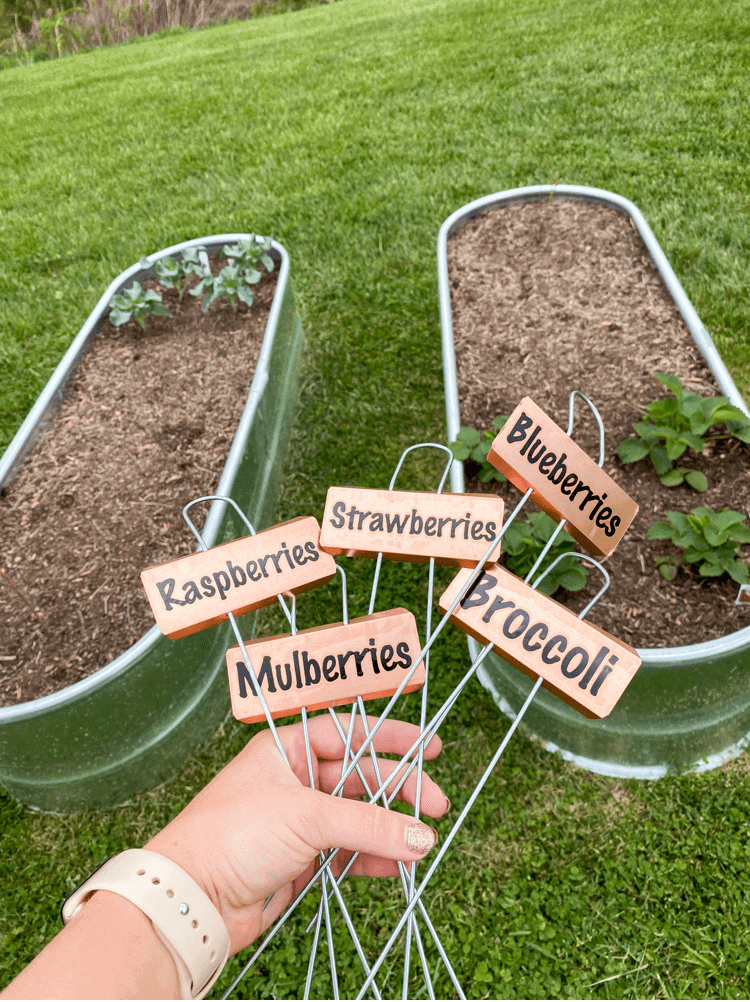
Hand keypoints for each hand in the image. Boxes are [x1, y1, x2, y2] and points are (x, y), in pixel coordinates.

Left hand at [145, 712, 448, 953]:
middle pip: (359, 776)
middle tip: (435, 803)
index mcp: (285, 749)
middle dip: (399, 788)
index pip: (347, 732)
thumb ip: (367, 823)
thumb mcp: (305, 816)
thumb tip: (420, 833)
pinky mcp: (301, 860)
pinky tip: (397, 863)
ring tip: (423, 840)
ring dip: (390, 827)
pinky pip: (348, 852)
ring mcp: (298, 821)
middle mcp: (293, 780)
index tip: (427, 746)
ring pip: (357, 817)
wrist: (193, 898)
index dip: (388, 737)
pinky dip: (374, 857)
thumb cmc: (232, 835)